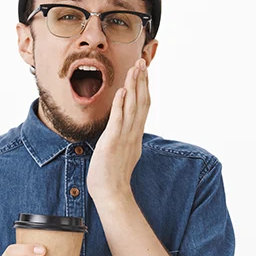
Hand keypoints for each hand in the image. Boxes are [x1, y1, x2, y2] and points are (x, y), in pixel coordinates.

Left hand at [87, 58, 149, 202]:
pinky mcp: (112, 142)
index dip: (144, 87)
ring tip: (135, 69)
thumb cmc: (112, 176)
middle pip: (141, 102)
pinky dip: (121, 105)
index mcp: (135, 135)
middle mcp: (133, 133)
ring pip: (132, 107)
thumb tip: (126, 130)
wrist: (111, 193)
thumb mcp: (122, 152)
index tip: (144, 71)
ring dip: (133, 86)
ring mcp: (124, 137)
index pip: (143, 106)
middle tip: (143, 62)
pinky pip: (118, 120)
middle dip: (142, 80)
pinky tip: (122, 91)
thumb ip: (125, 138)